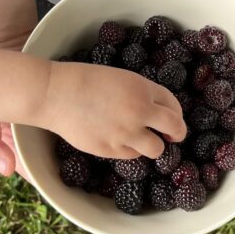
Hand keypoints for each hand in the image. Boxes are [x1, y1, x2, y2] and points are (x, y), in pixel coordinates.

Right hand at [43, 61, 186, 158]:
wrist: (56, 94)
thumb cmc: (85, 81)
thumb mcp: (121, 78)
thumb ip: (141, 94)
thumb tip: (156, 113)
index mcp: (142, 89)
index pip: (173, 105)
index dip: (176, 113)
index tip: (172, 119)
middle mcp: (139, 111)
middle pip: (175, 128)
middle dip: (177, 134)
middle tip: (173, 136)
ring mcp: (126, 133)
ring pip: (156, 149)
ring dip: (153, 145)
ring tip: (141, 140)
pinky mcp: (111, 149)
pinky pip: (132, 155)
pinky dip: (130, 149)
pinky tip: (118, 140)